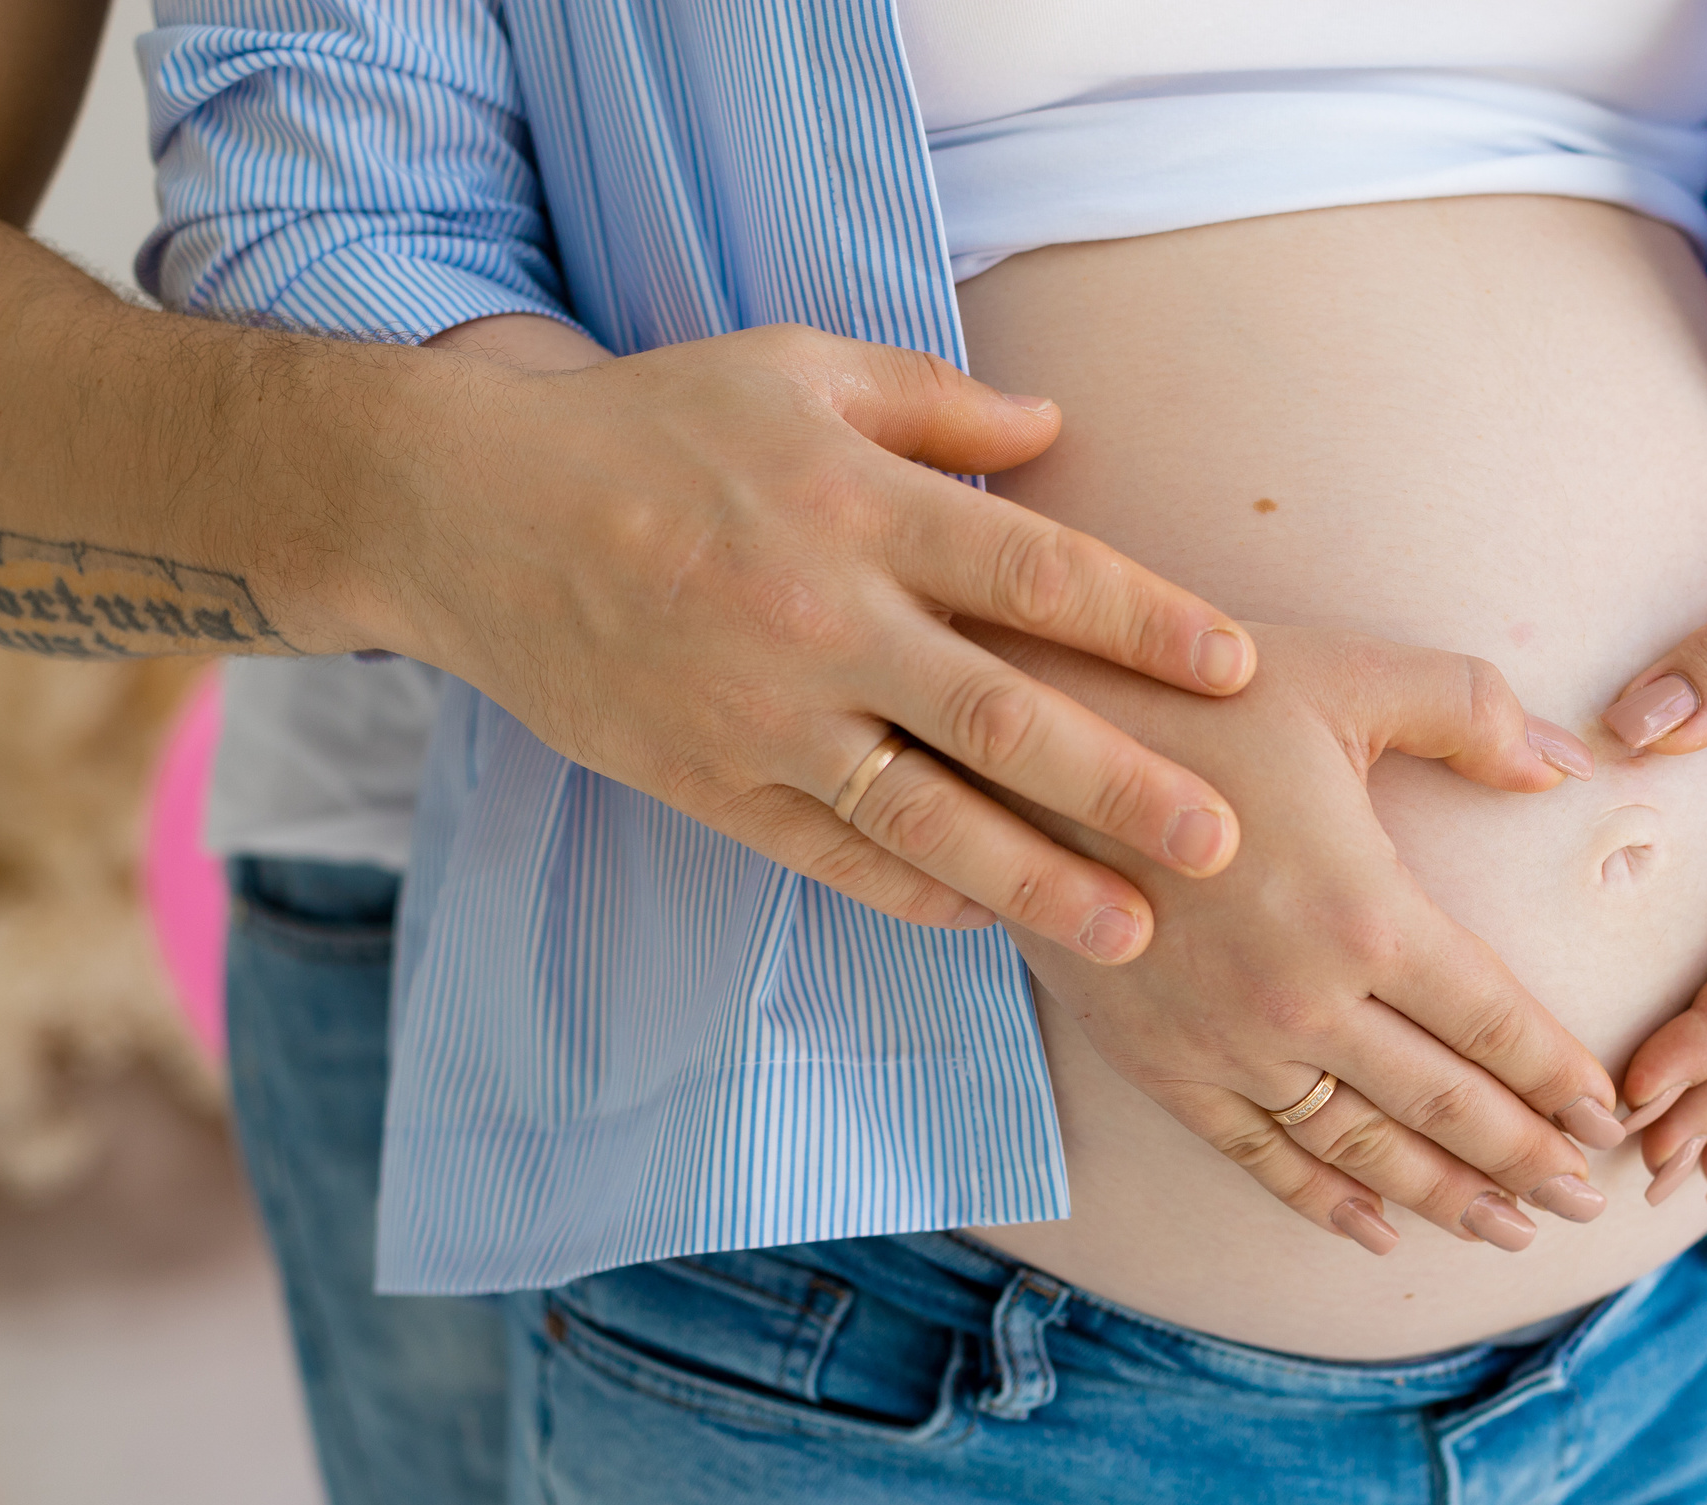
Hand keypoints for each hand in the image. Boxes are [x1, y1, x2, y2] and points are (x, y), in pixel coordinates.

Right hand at [376, 317, 1264, 964]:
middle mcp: (823, 617)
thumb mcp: (796, 369)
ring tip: (1131, 933)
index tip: (1238, 667)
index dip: (1145, 622)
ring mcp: (761, 714)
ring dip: (1033, 879)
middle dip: (1120, 783)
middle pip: (1000, 714)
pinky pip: (828, 854)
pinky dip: (913, 892)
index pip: (1037, 569)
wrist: (468, 507)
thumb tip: (1055, 426)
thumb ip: (935, 399)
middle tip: (1222, 845)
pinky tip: (992, 919)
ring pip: (920, 815)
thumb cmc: (655, 424)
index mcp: (861, 504)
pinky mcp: (706, 782)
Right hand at [979, 623, 1623, 1253]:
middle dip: (1527, 1159)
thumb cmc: (1192, 694)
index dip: (1560, 1077)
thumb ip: (1471, 713)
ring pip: (1361, 1148)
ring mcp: (1228, 1046)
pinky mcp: (1161, 1065)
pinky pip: (1259, 1155)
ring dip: (1445, 1197)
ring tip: (1513, 1231)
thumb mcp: (1344, 674)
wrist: (1017, 747)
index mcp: (1363, 910)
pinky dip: (1325, 1201)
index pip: (1494, 1021)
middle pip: (1445, 1105)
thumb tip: (1569, 765)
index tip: (1611, 1115)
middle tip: (1589, 1200)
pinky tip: (1378, 1231)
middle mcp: (1303, 1000)